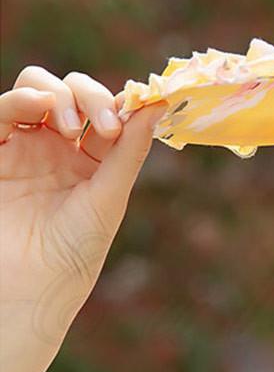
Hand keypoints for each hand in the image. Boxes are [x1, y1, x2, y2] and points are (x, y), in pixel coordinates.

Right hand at [0, 67, 166, 371]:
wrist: (31, 282)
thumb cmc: (76, 248)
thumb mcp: (110, 194)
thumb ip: (131, 148)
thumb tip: (160, 102)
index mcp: (95, 159)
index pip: (108, 110)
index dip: (120, 103)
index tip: (135, 110)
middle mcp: (60, 148)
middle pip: (73, 92)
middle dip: (91, 96)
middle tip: (105, 126)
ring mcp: (26, 146)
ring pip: (38, 89)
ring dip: (59, 93)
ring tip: (70, 125)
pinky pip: (3, 110)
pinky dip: (21, 97)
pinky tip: (41, 106)